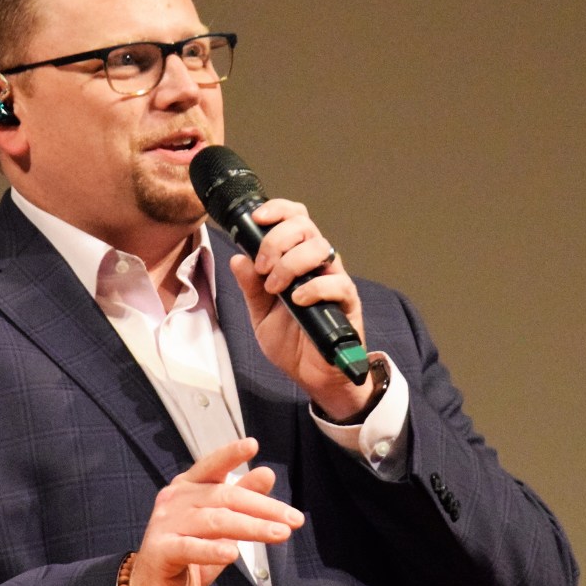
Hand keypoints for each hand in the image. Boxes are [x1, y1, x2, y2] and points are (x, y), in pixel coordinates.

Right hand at [129, 437, 303, 585]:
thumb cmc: (188, 554)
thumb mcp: (219, 525)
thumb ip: (240, 499)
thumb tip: (267, 473)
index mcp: (188, 487)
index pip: (211, 466)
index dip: (230, 454)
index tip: (252, 445)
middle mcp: (175, 500)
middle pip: (224, 497)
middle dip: (263, 507)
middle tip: (294, 519)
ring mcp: (165, 524)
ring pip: (214, 521)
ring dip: (251, 528)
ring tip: (280, 534)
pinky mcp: (161, 551)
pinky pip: (190, 548)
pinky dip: (212, 550)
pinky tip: (232, 554)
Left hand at [228, 198, 374, 419]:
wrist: (311, 375)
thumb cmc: (291, 341)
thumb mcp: (260, 313)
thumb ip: (250, 287)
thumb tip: (238, 259)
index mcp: (296, 260)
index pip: (294, 219)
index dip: (277, 210)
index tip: (256, 218)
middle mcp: (317, 264)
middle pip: (305, 226)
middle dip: (277, 239)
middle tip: (262, 265)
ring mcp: (334, 280)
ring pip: (320, 248)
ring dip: (291, 263)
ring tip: (275, 288)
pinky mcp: (347, 302)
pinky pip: (337, 282)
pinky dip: (314, 287)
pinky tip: (297, 299)